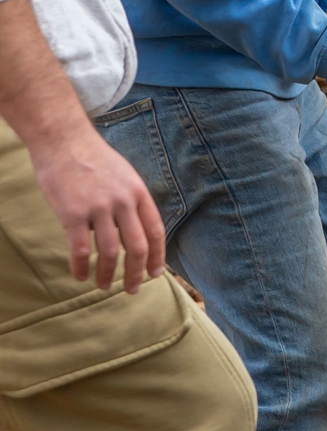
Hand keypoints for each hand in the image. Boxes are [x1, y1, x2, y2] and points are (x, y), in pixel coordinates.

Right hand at [27, 127, 165, 292]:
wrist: (64, 141)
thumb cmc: (93, 159)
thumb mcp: (124, 176)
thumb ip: (131, 201)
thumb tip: (133, 229)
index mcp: (138, 193)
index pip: (156, 231)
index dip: (157, 256)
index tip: (155, 274)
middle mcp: (123, 202)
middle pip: (137, 247)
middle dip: (136, 273)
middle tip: (132, 289)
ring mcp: (98, 208)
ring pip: (109, 252)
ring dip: (107, 275)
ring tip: (102, 287)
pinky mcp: (72, 214)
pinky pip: (80, 249)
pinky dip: (81, 267)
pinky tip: (80, 276)